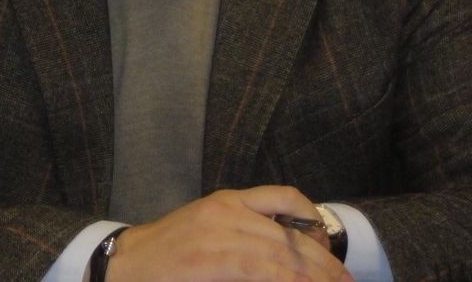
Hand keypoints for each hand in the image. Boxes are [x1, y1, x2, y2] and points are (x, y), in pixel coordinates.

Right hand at [105, 185, 353, 281]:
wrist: (124, 264)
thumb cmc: (166, 254)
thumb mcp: (207, 228)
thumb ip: (243, 231)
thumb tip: (287, 249)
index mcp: (228, 199)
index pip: (284, 198)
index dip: (315, 223)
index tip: (333, 250)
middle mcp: (228, 210)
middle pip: (290, 234)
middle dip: (324, 262)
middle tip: (347, 280)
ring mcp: (220, 234)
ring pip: (282, 253)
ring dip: (314, 275)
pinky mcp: (213, 259)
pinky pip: (262, 270)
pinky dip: (288, 279)